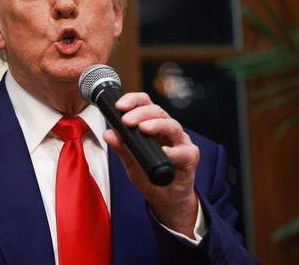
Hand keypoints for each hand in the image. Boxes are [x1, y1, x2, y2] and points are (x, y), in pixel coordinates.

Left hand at [103, 92, 199, 237]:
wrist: (166, 198)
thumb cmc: (149, 175)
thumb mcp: (130, 161)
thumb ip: (121, 147)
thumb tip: (108, 133)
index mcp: (153, 125)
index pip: (145, 104)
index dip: (133, 100)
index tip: (119, 106)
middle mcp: (168, 129)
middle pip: (157, 111)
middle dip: (140, 113)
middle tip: (127, 120)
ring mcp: (180, 142)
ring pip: (172, 126)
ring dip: (156, 125)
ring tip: (143, 128)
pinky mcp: (190, 157)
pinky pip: (183, 151)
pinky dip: (173, 151)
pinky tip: (163, 151)